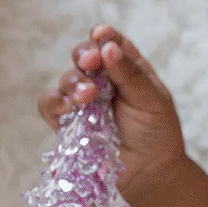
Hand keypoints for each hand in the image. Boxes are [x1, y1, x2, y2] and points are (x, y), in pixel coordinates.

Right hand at [37, 24, 187, 202]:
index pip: (112, 44)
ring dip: (73, 82)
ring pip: (67, 80)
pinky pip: (50, 106)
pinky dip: (53, 102)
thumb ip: (131, 75)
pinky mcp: (68, 123)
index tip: (101, 34)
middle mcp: (103, 81)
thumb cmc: (157, 132)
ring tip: (88, 95)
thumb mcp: (152, 100)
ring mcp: (83, 102)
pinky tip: (66, 106)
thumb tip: (109, 47)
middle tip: (91, 61)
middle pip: (83, 56)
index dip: (104, 36)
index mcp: (127, 69)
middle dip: (84, 55)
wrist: (150, 172)